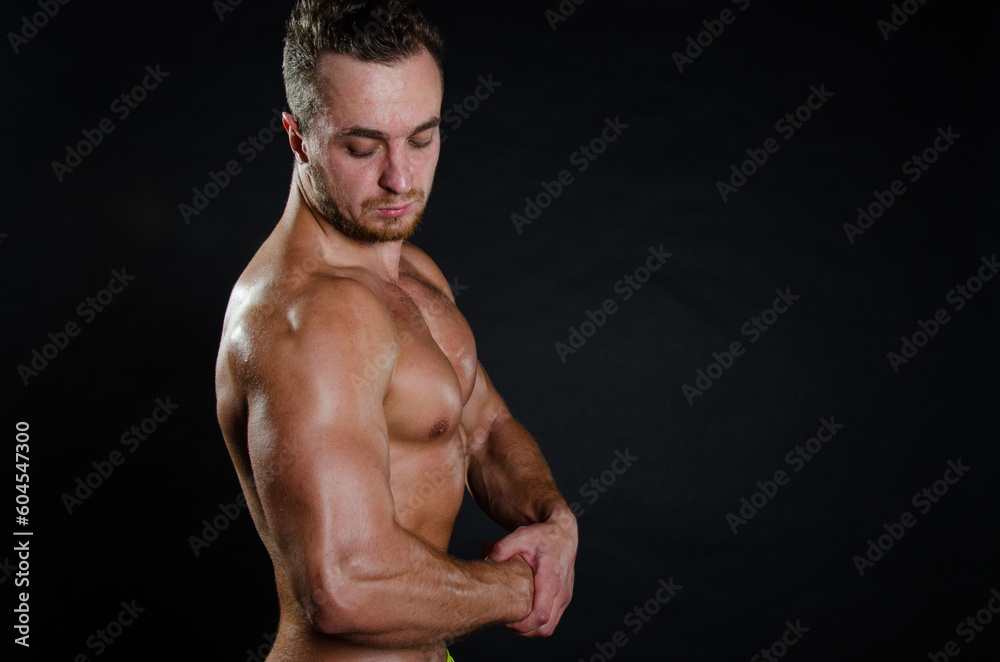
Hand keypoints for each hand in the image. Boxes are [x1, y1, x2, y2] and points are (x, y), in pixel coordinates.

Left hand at [486, 509, 577, 636]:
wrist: (563, 533)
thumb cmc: (541, 535)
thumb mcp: (522, 535)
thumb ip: (504, 547)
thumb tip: (488, 560)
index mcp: (550, 578)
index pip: (540, 615)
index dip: (522, 624)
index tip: (506, 619)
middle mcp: (561, 591)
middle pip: (544, 628)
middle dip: (523, 630)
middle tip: (506, 621)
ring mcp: (564, 597)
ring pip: (548, 629)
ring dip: (530, 630)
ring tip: (513, 619)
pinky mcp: (564, 600)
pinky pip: (552, 622)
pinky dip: (537, 625)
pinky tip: (523, 613)